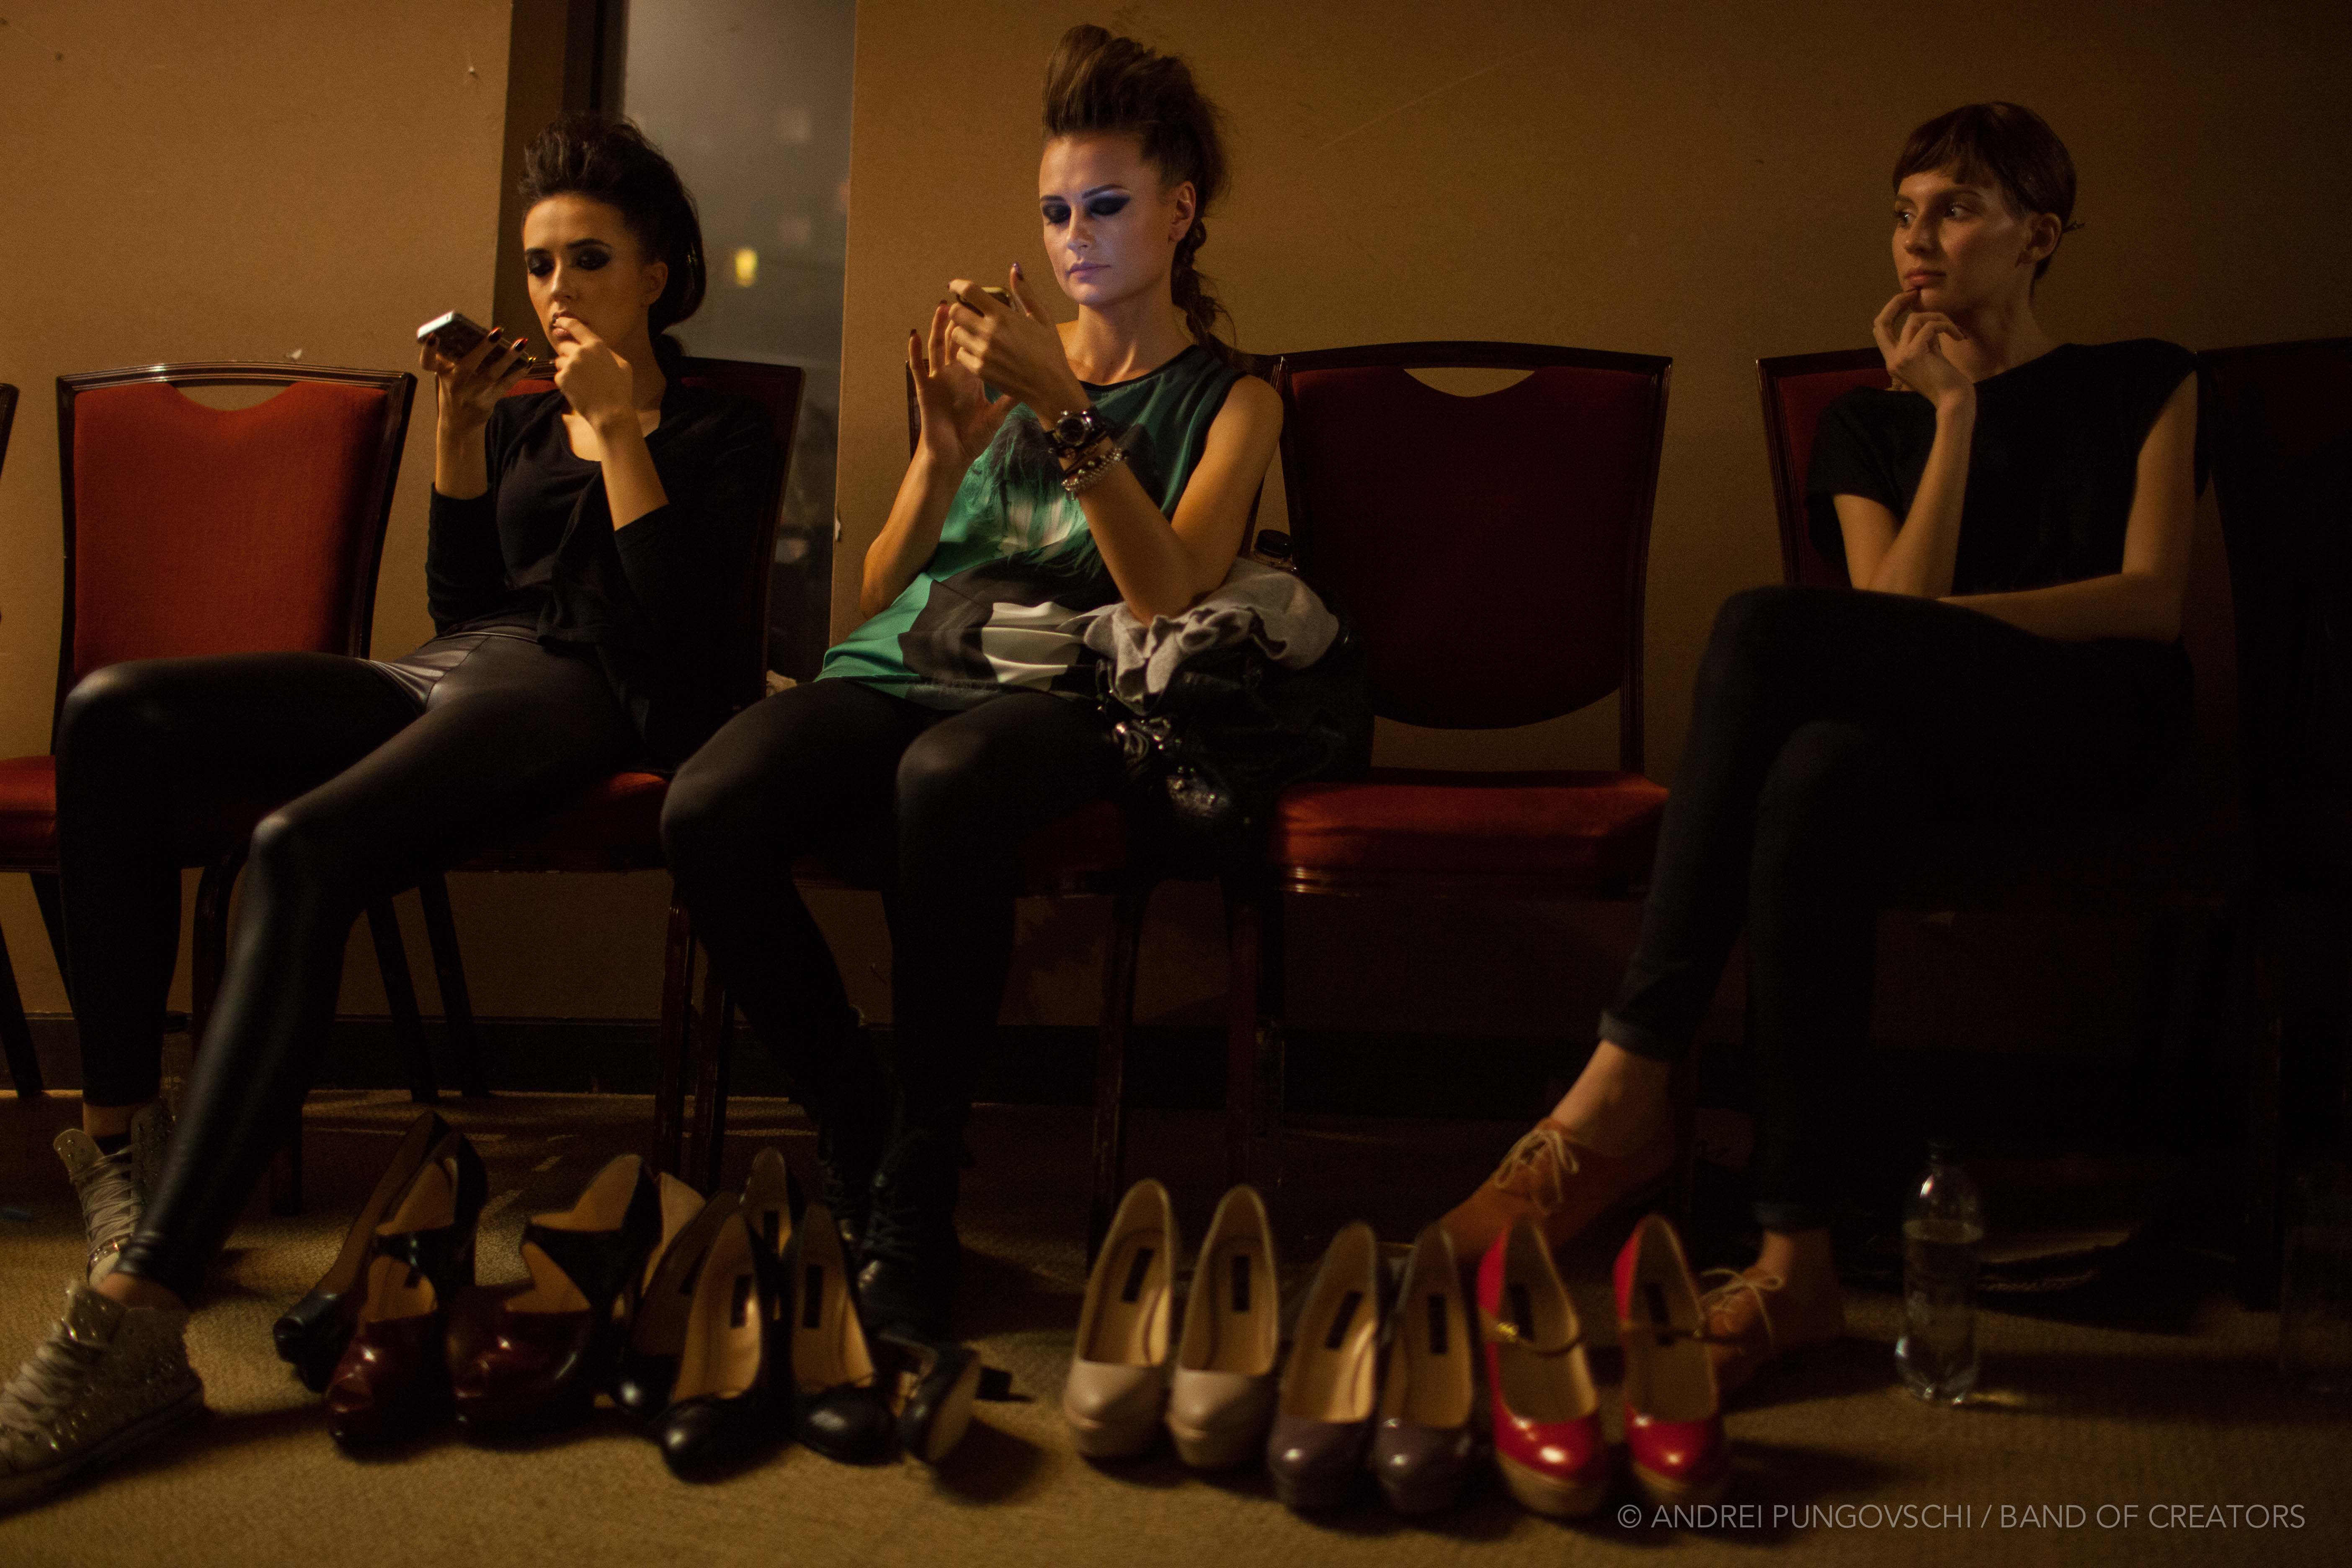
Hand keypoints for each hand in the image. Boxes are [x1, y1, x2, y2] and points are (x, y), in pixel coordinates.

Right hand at [421, 325, 533, 432]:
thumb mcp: (446, 374)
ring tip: (521, 342)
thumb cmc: (454, 389)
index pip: (428, 361)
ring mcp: (472, 393)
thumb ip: (453, 356)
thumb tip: (472, 331)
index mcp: (441, 372)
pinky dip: (518, 372)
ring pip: (492, 374)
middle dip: (483, 348)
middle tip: (497, 331)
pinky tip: (529, 361)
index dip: (429, 349)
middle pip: (467, 365)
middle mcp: (455, 383)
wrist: (458, 424)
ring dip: (508, 357)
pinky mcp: (487, 401)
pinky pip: (505, 385)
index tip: (434, 336)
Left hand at [548, 316, 637, 429]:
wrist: (610, 413)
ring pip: (559, 360)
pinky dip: (565, 381)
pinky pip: (558, 374)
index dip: (565, 322)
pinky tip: (577, 389)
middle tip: (578, 366)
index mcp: (596, 345)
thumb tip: (594, 347)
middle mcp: (580, 352)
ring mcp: (569, 365)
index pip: (575, 327)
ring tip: (580, 380)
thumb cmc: (620, 390)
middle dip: (568, 352)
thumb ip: (607, 352)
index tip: (559, 321)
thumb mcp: (622, 365)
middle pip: (564, 344)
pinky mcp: (562, 379)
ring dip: (566, 367)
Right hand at [910, 300, 1014, 470]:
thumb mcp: (997, 414)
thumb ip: (1009, 397)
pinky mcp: (925, 390)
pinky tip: (914, 335)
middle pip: (956, 340)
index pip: (976, 345)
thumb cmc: (972, 437)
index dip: (981, 329)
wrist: (954, 456)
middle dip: (961, 320)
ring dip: (938, 327)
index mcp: (971, 376)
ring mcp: (938, 380)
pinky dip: (914, 352)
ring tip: (942, 306)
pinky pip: (918, 368)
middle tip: (967, 296)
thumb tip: (1028, 384)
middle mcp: (953, 374)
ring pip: (937, 347)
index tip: (990, 309)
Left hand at [943, 265, 1083, 416]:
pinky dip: (966, 351)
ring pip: (955, 333)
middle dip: (960, 309)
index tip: (954, 285)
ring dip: (962, 331)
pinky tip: (980, 352)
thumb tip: (1014, 268)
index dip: (957, 285)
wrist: (1050, 387)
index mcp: (1003, 316)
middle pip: (955, 312)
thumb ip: (1025, 293)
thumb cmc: (1050, 350)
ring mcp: (982, 352)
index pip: (969, 292)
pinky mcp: (979, 370)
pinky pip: (960, 355)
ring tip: (976, 334)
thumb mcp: (1042, 317)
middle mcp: (989, 332)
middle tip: (969, 313)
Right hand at [1872, 290, 1972, 408]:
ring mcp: (1900, 359)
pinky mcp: (1913, 355)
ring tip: (1954, 329)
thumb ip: (1924, 341)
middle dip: (1896, 303)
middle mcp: (1891, 361)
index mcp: (1893, 362)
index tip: (1908, 299)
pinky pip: (1929, 327)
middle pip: (1881, 323)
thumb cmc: (1948, 383)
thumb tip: (1926, 320)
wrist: (1955, 402)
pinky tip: (1959, 337)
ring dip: (1938, 318)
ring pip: (1914, 320)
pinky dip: (1947, 326)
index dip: (1891, 310)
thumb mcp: (1932, 358)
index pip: (1881, 330)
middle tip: (1913, 293)